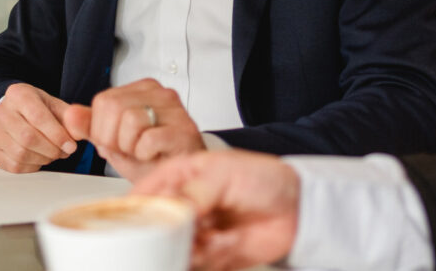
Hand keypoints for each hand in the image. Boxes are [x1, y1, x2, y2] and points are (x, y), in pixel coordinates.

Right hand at [0, 83, 78, 172]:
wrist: (13, 113)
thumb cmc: (36, 108)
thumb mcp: (53, 104)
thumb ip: (68, 117)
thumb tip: (79, 132)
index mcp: (18, 94)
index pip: (38, 117)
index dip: (57, 134)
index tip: (71, 145)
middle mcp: (2, 112)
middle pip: (28, 138)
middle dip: (52, 149)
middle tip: (64, 151)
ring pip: (21, 154)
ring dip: (44, 158)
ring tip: (54, 153)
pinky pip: (15, 165)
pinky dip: (33, 165)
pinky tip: (40, 158)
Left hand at [63, 78, 205, 180]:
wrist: (175, 181)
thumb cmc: (148, 159)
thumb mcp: (112, 141)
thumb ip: (90, 126)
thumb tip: (70, 114)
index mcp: (141, 89)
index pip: (103, 100)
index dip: (101, 128)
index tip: (117, 141)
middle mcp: (160, 92)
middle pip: (114, 107)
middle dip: (113, 138)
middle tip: (129, 149)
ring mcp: (175, 109)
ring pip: (131, 120)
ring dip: (131, 147)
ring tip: (144, 151)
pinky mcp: (184, 130)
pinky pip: (148, 139)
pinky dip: (145, 154)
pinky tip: (155, 155)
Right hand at [134, 150, 299, 270]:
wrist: (297, 209)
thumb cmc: (265, 179)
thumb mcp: (226, 174)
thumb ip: (195, 191)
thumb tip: (170, 208)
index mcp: (181, 177)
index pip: (145, 193)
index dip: (138, 209)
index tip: (143, 222)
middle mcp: (184, 205)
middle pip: (155, 228)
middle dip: (168, 235)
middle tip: (192, 231)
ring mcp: (196, 232)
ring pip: (172, 250)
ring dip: (191, 249)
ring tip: (213, 238)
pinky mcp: (210, 256)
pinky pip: (194, 265)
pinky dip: (208, 260)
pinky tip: (227, 244)